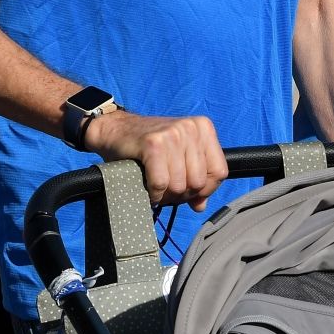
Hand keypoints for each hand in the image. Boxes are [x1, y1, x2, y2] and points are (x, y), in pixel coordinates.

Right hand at [84, 111, 227, 209]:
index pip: (219, 171)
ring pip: (180, 185)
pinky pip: (161, 184)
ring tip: (156, 188)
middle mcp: (191, 128)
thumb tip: (201, 205)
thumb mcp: (178, 157)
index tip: (190, 192)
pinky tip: (148, 188)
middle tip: (167, 190)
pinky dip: (154, 194)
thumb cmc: (149, 147)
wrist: (114, 130)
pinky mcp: (153, 144)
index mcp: (203, 128)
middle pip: (199, 182)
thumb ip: (194, 178)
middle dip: (182, 194)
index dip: (206, 189)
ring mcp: (173, 134)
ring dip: (166, 195)